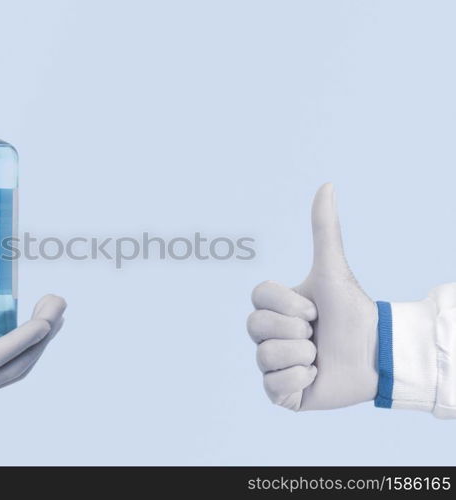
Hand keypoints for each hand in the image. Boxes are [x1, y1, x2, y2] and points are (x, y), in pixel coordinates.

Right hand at [247, 184, 377, 410]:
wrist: (377, 355)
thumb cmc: (353, 312)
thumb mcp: (333, 271)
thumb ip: (325, 230)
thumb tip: (327, 185)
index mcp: (275, 308)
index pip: (257, 298)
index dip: (286, 304)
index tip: (314, 309)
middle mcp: (269, 336)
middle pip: (255, 328)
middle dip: (295, 330)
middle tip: (317, 334)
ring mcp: (273, 365)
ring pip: (265, 357)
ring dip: (301, 356)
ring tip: (319, 357)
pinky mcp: (282, 394)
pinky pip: (273, 387)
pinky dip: (298, 381)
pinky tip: (315, 377)